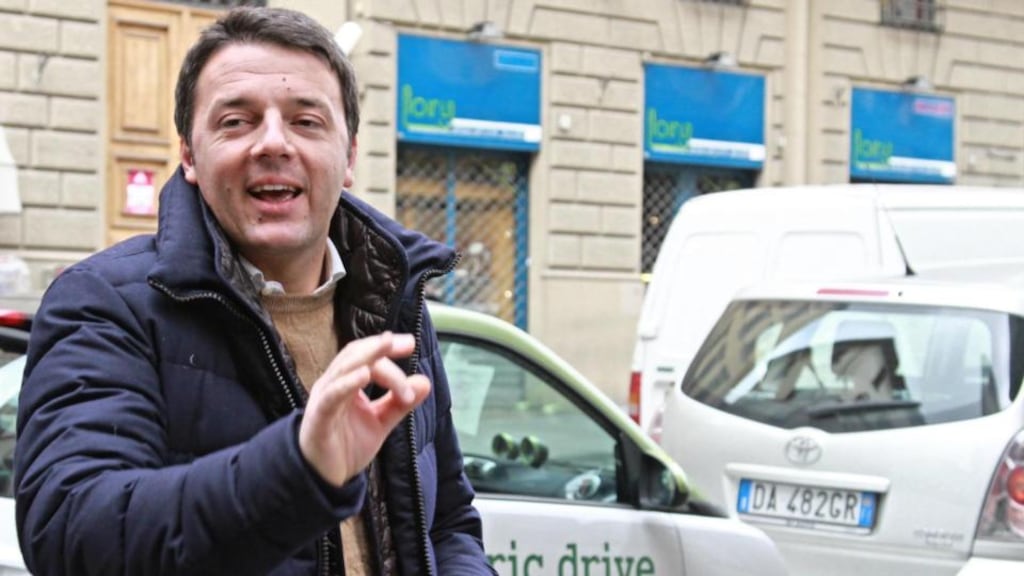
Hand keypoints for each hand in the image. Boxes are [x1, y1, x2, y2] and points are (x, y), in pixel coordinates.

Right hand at [299, 332, 430, 486]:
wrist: (324, 479)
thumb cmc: (346, 446)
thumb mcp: (380, 421)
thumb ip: (400, 403)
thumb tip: (425, 382)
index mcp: (346, 383)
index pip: (365, 356)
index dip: (386, 347)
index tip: (409, 343)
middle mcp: (332, 385)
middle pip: (355, 356)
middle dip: (380, 347)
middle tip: (406, 344)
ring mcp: (324, 400)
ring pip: (343, 369)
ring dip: (368, 357)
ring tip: (386, 346)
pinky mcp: (319, 418)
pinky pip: (331, 396)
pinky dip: (346, 383)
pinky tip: (364, 376)